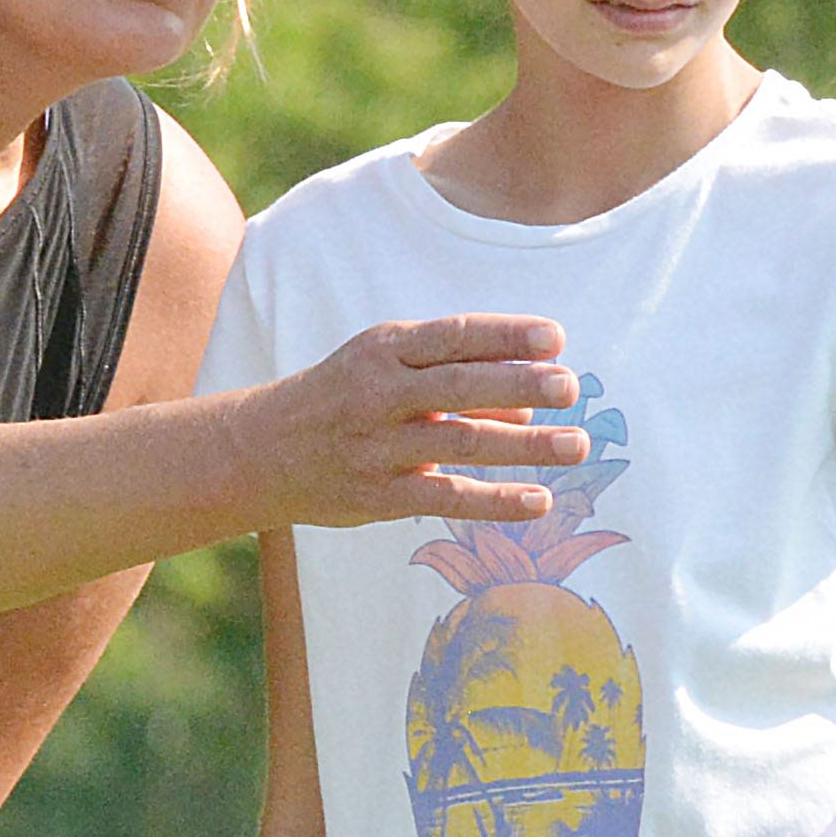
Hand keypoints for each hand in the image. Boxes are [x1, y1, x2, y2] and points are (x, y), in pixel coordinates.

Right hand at [252, 316, 587, 529]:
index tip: (555, 338)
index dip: (505, 335)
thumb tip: (529, 405)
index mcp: (384, 349)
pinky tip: (539, 501)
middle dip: (519, 383)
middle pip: (460, 385)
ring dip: (524, 444)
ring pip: (461, 442)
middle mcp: (380, 393)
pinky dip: (496, 500)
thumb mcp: (386, 372)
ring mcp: (378, 446)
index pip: (453, 336)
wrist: (259, 451)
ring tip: (576, 445)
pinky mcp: (379, 495)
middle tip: (570, 387)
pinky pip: (447, 498)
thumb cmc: (340, 401)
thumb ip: (454, 381)